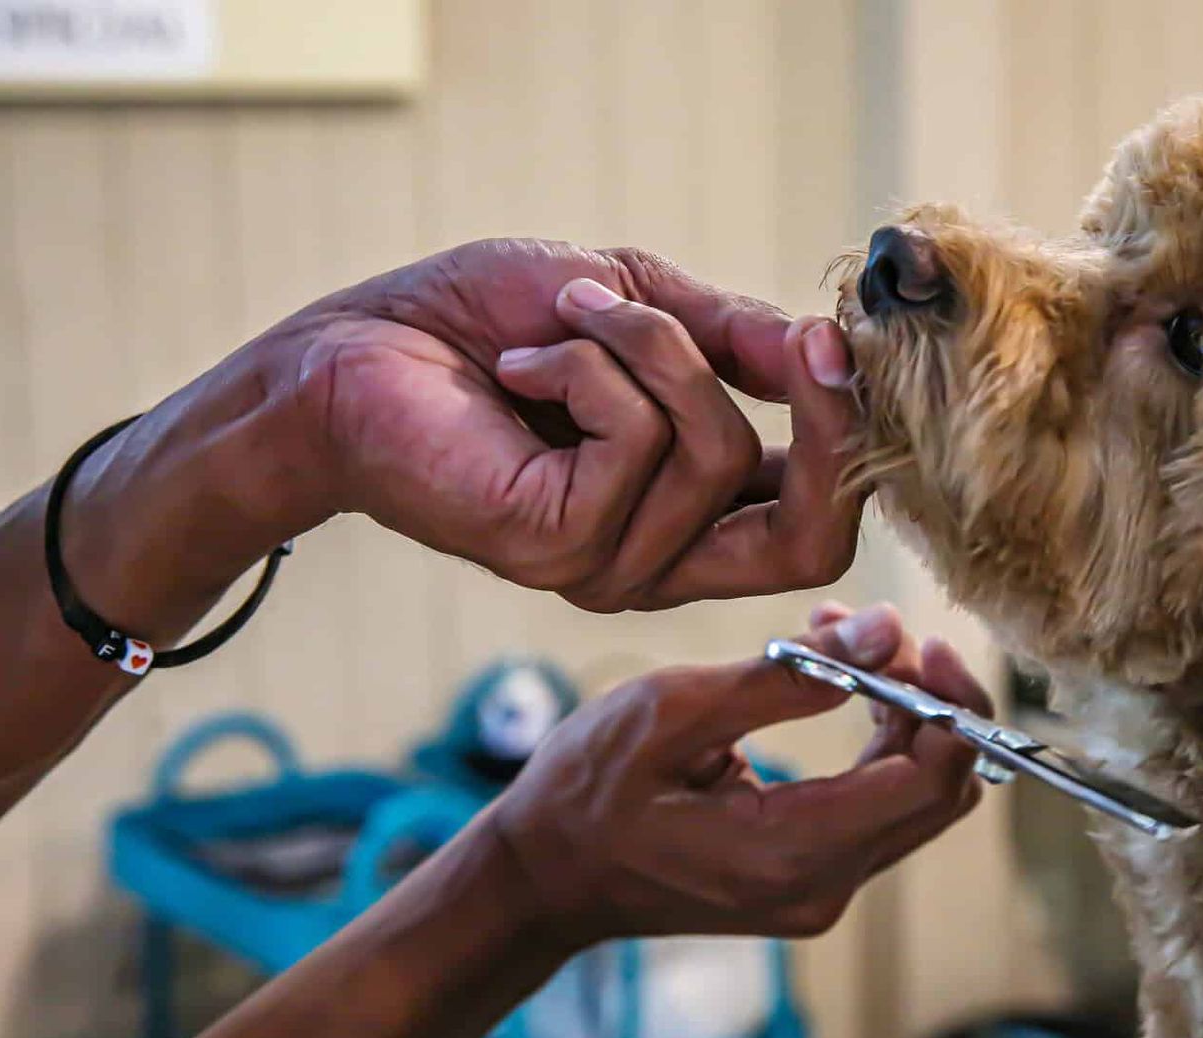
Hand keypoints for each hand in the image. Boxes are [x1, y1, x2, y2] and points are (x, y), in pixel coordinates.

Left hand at [58, 238, 866, 635]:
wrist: (351, 348)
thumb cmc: (483, 323)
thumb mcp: (637, 306)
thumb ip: (733, 340)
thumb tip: (831, 348)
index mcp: (692, 515)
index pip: (821, 523)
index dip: (851, 437)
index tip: (834, 338)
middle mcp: (661, 559)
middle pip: (813, 543)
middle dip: (825, 428)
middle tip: (804, 342)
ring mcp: (611, 566)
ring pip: (716, 454)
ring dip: (651, 347)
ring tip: (568, 319)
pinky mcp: (558, 549)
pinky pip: (639, 439)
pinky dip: (593, 366)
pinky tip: (523, 363)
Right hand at [489, 603, 986, 943]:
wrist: (543, 879)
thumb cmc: (587, 791)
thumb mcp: (672, 710)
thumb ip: (786, 676)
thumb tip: (884, 631)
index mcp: (791, 851)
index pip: (930, 785)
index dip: (950, 705)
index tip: (923, 642)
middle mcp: (822, 887)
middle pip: (940, 793)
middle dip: (930, 701)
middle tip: (878, 633)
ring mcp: (821, 891)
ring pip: (916, 798)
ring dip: (904, 714)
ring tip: (843, 640)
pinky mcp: (811, 878)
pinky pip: (878, 808)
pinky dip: (878, 742)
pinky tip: (836, 681)